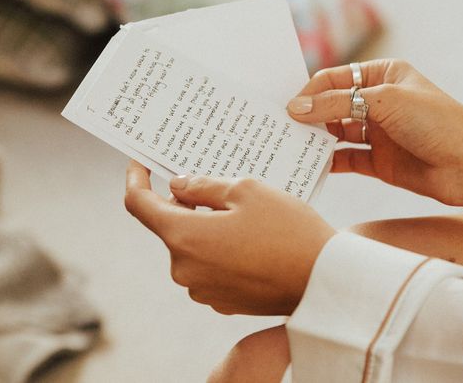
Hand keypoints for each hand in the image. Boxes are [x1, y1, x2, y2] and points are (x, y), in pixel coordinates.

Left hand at [124, 161, 336, 315]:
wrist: (325, 282)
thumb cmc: (289, 231)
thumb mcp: (246, 190)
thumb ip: (203, 186)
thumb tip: (178, 186)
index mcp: (184, 237)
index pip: (139, 205)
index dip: (136, 179)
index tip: (141, 163)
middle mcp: (185, 269)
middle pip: (170, 224)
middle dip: (186, 201)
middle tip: (217, 182)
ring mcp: (202, 289)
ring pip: (191, 244)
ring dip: (206, 224)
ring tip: (244, 210)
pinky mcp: (222, 301)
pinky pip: (209, 265)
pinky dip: (219, 246)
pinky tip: (250, 236)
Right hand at [287, 59, 462, 206]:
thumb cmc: (437, 121)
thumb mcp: (383, 101)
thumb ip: (336, 105)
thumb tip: (295, 108)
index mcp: (382, 75)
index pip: (335, 79)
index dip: (310, 92)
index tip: (288, 107)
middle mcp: (378, 102)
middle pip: (332, 106)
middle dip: (308, 115)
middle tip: (280, 127)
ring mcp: (378, 132)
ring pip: (336, 133)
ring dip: (315, 139)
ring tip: (289, 146)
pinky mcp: (379, 161)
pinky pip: (345, 159)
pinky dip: (327, 162)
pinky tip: (309, 165)